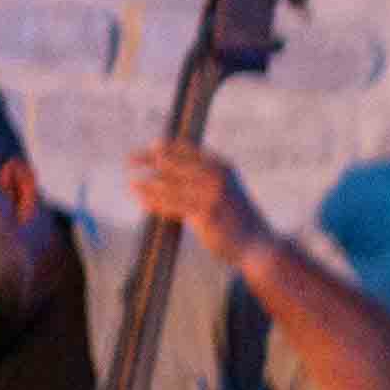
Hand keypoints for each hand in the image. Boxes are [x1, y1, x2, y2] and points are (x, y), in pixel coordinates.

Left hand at [127, 142, 279, 265]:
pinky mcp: (202, 213)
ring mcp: (209, 194)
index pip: (189, 149)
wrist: (259, 243)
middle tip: (130, 159)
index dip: (167, 146)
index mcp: (224, 167)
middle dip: (149, 159)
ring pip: (168, 185)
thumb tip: (178, 169)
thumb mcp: (229, 190)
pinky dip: (154, 202)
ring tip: (132, 183)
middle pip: (174, 162)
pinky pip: (171, 205)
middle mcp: (216, 176)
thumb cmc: (241, 219)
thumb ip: (208, 178)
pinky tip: (142, 200)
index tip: (152, 146)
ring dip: (147, 183)